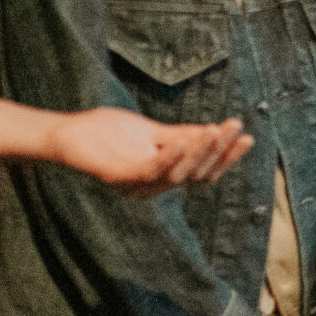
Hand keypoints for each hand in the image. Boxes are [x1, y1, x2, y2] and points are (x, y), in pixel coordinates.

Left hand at [43, 109, 252, 195]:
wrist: (67, 134)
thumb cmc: (108, 133)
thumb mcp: (154, 133)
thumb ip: (182, 137)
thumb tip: (216, 132)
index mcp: (162, 178)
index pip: (202, 173)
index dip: (226, 157)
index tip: (247, 137)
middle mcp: (151, 188)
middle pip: (195, 175)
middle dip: (218, 152)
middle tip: (235, 128)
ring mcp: (135, 186)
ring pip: (177, 175)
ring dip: (198, 153)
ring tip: (215, 130)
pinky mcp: (119, 178)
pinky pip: (150, 171)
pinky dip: (169, 158)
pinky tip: (184, 140)